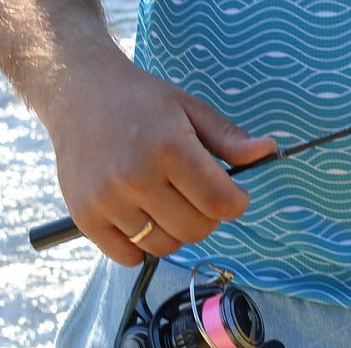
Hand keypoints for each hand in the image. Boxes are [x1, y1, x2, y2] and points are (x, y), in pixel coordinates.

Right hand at [41, 41, 276, 263]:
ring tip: (167, 199)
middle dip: (207, 216)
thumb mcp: (190, 108)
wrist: (81, 94)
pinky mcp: (86, 217)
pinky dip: (142, 243)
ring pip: (163, 245)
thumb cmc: (142, 101)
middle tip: (197, 192)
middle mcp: (137, 176)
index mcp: (169, 145)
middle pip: (195, 229)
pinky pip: (129, 256)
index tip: (234, 195)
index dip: (236, 203)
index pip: (218, 201)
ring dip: (175, 230)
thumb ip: (230, 138)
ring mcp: (108, 200)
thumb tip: (269, 151)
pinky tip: (141, 212)